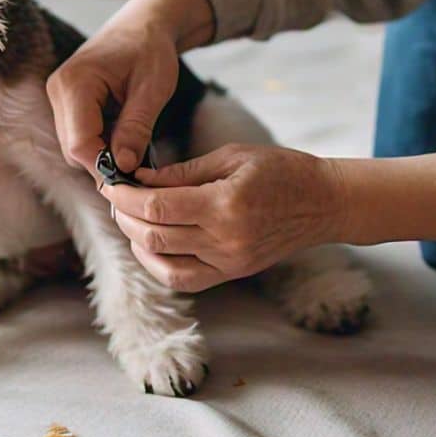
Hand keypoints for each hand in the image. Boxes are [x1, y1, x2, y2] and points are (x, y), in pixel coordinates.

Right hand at [46, 0, 214, 177]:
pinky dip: (101, 141)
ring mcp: (58, 97)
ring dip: (103, 152)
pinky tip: (123, 132)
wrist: (143, 24)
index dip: (105, 165)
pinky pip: (78, 135)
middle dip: (105, 161)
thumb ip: (136, 128)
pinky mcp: (65, 103)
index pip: (80, 143)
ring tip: (134, 141)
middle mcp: (57, 91)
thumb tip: (124, 166)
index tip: (135, 174)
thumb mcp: (152, 89)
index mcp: (75, 83)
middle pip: (73, 149)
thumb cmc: (150, 49)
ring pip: (74, 145)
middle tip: (139, 160)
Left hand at [103, 144, 345, 291]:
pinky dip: (158, 265)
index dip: (124, 196)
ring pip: (163, 264)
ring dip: (136, 241)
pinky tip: (149, 243)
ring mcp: (229, 262)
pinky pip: (185, 279)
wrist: (324, 203)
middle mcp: (225, 240)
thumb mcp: (231, 157)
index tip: (111, 182)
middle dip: (123, 215)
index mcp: (225, 205)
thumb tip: (139, 178)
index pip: (157, 208)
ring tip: (128, 218)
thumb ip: (182, 172)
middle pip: (154, 236)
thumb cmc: (281, 169)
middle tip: (114, 195)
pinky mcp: (233, 272)